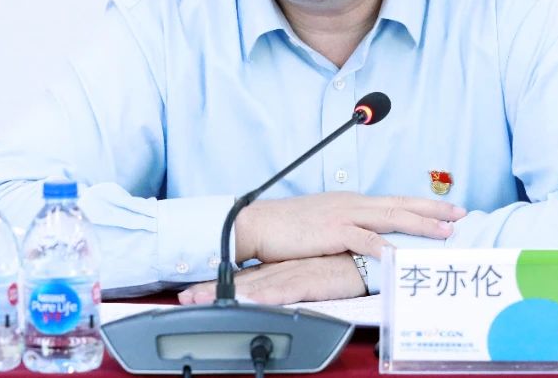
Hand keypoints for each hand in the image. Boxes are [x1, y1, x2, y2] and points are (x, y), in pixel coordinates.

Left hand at [178, 255, 366, 305]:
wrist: (372, 253)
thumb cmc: (346, 262)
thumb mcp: (313, 270)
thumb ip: (293, 278)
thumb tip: (273, 290)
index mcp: (283, 266)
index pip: (244, 277)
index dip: (216, 285)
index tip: (191, 293)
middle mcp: (284, 268)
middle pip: (242, 281)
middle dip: (210, 292)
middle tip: (184, 299)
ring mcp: (295, 273)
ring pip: (255, 286)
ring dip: (227, 295)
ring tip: (200, 302)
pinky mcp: (311, 280)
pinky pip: (283, 291)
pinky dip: (263, 298)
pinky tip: (246, 303)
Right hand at [233, 191, 464, 263]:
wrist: (259, 223)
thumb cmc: (287, 226)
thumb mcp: (322, 222)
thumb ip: (345, 228)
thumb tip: (363, 239)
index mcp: (351, 202)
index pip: (394, 201)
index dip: (422, 205)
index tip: (447, 209)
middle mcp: (352, 204)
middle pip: (401, 205)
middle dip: (433, 210)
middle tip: (461, 213)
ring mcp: (344, 215)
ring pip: (391, 217)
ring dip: (420, 225)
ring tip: (444, 232)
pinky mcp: (333, 231)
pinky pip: (364, 239)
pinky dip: (384, 246)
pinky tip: (399, 253)